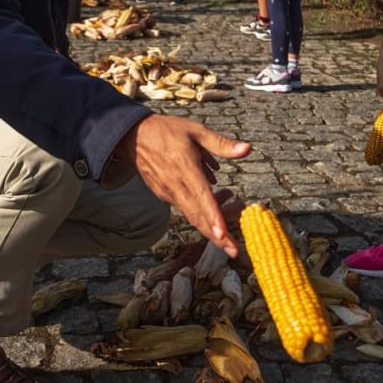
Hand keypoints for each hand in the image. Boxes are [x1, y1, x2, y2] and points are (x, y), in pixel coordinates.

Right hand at [122, 115, 250, 255]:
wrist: (134, 137)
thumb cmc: (168, 131)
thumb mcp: (196, 131)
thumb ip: (222, 144)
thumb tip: (247, 149)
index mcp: (185, 168)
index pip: (201, 197)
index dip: (213, 217)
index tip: (224, 234)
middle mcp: (175, 185)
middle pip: (197, 217)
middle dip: (216, 237)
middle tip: (234, 252)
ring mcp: (168, 193)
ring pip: (193, 215)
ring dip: (213, 222)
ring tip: (234, 217)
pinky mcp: (165, 195)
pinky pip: (186, 207)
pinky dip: (203, 209)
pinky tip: (219, 197)